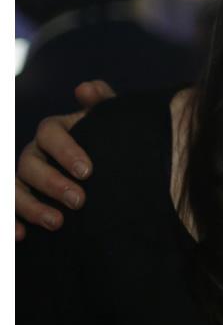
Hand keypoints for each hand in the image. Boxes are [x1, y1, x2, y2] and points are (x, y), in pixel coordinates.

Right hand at [15, 80, 114, 239]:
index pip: (49, 132)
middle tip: (79, 201)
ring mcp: (24, 179)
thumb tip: (85, 88)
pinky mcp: (21, 202)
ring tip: (57, 223)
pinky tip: (22, 236)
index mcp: (54, 132)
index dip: (66, 150)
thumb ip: (103, 103)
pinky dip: (10, 222)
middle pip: (29, 163)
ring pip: (14, 188)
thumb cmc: (109, 143)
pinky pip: (8, 209)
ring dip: (30, 206)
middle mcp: (34, 153)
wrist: (108, 173)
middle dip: (52, 183)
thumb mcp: (110, 124)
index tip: (89, 171)